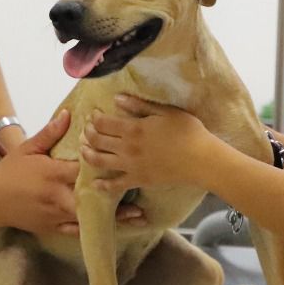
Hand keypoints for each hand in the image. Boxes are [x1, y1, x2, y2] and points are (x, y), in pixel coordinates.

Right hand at [0, 111, 148, 234]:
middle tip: (142, 197)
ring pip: (89, 218)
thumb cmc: (8, 172)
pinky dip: (95, 228)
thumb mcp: (27, 148)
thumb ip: (50, 133)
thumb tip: (69, 113)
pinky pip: (77, 230)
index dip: (104, 165)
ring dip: (114, 219)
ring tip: (138, 218)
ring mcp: (56, 215)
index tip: (125, 161)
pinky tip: (113, 229)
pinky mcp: (52, 228)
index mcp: (52, 173)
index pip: (84, 169)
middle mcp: (57, 196)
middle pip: (93, 197)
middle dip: (117, 198)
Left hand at [80, 94, 214, 192]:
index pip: (103, 122)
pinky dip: (103, 185)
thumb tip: (117, 98)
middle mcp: (127, 147)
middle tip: (86, 129)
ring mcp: (131, 166)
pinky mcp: (138, 180)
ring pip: (99, 161)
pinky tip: (95, 183)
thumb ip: (139, 105)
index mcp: (133, 128)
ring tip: (82, 150)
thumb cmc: (187, 131)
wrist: (201, 159)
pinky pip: (115, 185)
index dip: (93, 118)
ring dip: (87, 154)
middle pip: (97, 140)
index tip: (92, 114)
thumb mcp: (165, 112)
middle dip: (87, 133)